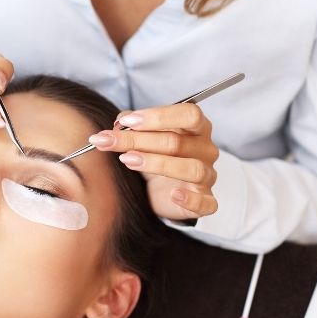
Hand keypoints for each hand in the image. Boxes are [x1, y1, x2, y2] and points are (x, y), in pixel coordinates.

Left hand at [87, 103, 218, 220]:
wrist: (163, 191)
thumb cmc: (158, 156)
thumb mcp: (144, 137)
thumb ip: (133, 126)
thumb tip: (119, 122)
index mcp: (197, 127)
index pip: (188, 114)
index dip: (157, 117)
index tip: (126, 122)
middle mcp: (206, 149)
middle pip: (177, 142)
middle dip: (138, 140)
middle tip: (108, 141)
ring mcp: (208, 176)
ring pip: (190, 168)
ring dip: (156, 163)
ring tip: (128, 160)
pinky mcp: (206, 201)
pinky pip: (206, 202)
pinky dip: (191, 199)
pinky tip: (174, 195)